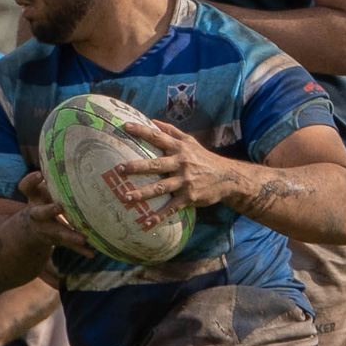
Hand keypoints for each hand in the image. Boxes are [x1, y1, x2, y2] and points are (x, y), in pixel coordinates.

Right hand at [17, 171, 93, 255]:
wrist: (33, 231)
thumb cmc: (42, 202)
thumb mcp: (38, 191)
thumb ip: (43, 179)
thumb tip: (56, 163)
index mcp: (34, 199)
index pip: (27, 188)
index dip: (31, 181)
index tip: (40, 174)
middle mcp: (38, 215)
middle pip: (40, 213)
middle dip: (49, 210)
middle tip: (59, 206)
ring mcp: (48, 229)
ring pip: (57, 233)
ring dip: (69, 235)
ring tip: (81, 238)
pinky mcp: (59, 240)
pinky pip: (71, 246)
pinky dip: (82, 249)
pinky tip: (93, 253)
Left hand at [113, 118, 238, 225]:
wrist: (226, 177)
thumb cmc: (203, 157)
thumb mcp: (190, 141)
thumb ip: (171, 131)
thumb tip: (152, 120)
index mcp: (179, 148)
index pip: (158, 136)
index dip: (142, 130)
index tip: (124, 126)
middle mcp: (181, 163)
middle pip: (156, 164)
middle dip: (136, 167)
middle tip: (118, 169)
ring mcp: (185, 182)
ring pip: (160, 188)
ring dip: (143, 194)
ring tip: (126, 197)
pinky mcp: (189, 198)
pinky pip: (171, 208)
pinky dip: (158, 217)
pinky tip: (146, 224)